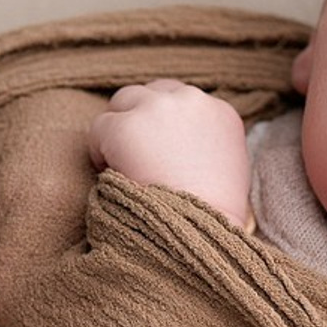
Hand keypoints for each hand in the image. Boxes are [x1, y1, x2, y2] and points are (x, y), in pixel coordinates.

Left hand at [88, 80, 253, 228]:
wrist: (202, 232)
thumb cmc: (214, 216)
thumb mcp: (228, 170)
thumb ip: (207, 145)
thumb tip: (179, 147)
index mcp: (221, 111)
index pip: (182, 100)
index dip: (165, 126)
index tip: (160, 152)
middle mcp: (191, 100)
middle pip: (151, 93)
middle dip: (140, 120)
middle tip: (136, 157)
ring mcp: (157, 109)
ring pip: (123, 103)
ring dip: (120, 131)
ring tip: (124, 167)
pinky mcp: (125, 127)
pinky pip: (98, 129)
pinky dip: (100, 152)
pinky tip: (113, 178)